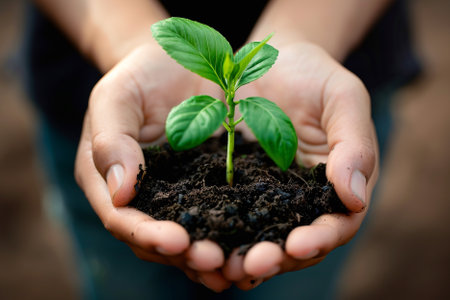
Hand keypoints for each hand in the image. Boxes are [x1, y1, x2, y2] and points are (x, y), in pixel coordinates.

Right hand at [74, 43, 231, 291]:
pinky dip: (233, 235)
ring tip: (235, 267)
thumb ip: (111, 140)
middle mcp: (142, 197)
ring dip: (210, 256)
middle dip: (184, 255)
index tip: (177, 240)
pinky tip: (255, 245)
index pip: (122, 217)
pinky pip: (219, 217)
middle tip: (215, 262)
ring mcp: (177, 196)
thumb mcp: (117, 97)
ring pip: (189, 237)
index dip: (147, 234)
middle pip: (156, 239)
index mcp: (109, 180)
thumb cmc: (141, 76)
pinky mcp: (209, 188)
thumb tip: (120, 194)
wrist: (178, 62)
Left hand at [222, 42, 378, 288]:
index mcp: (335, 185)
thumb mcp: (343, 99)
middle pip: (293, 241)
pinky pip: (225, 211)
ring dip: (241, 254)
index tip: (298, 244)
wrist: (272, 60)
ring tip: (220, 264)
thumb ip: (354, 145)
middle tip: (252, 265)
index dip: (320, 238)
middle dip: (276, 257)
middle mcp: (300, 199)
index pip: (336, 223)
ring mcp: (265, 194)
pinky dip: (215, 229)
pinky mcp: (234, 184)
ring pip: (257, 235)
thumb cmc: (315, 76)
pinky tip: (197, 238)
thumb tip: (355, 198)